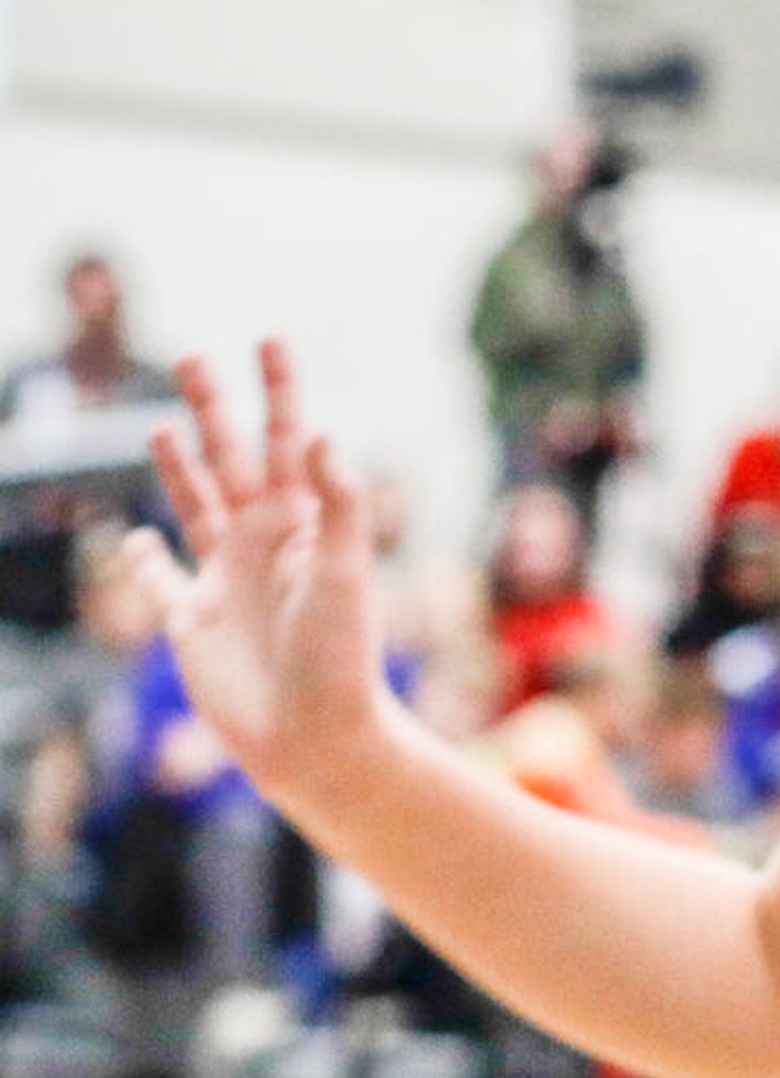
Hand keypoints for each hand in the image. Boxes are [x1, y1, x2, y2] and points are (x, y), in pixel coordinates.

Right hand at [132, 344, 392, 807]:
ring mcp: (226, 580)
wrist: (316, 738)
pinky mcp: (193, 622)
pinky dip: (145, 561)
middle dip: (215, 408)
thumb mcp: (346, 575)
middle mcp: (264, 544)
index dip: (279, 391)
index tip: (270, 339)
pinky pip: (163, 582)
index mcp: (305, 526)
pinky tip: (137, 539)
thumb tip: (320, 432)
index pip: (289, 442)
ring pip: (195, 506)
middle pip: (231, 460)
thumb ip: (337, 505)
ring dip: (178, 466)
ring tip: (163, 426)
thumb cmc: (343, 659)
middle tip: (192, 355)